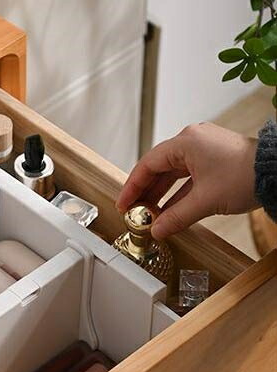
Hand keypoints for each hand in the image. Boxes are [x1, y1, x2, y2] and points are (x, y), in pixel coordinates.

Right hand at [117, 122, 258, 239]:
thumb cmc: (246, 175)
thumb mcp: (204, 201)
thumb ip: (175, 217)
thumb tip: (157, 230)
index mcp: (186, 142)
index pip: (147, 165)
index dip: (132, 187)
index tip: (124, 204)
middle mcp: (192, 141)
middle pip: (158, 169)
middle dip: (146, 193)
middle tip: (135, 212)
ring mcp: (204, 149)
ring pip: (172, 174)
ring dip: (161, 195)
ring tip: (151, 215)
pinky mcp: (213, 159)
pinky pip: (187, 177)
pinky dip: (177, 193)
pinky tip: (170, 210)